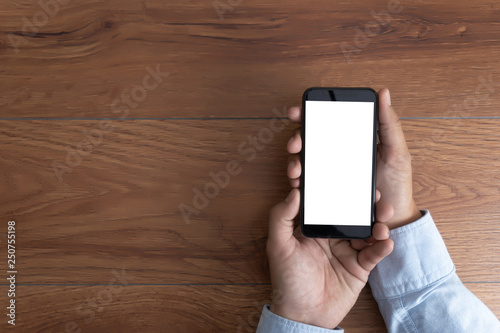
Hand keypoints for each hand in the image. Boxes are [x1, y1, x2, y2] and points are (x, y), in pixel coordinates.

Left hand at [267, 189, 393, 327]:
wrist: (304, 315)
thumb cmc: (287, 280)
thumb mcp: (278, 246)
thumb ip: (280, 218)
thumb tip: (294, 192)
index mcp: (313, 227)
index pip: (325, 202)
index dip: (333, 187)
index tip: (341, 174)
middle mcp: (332, 235)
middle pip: (352, 213)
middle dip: (364, 202)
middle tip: (373, 194)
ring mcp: (347, 250)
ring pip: (367, 230)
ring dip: (377, 222)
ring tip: (382, 218)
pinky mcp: (360, 266)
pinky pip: (374, 253)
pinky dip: (382, 246)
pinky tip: (385, 240)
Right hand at [287, 88, 420, 228]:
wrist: (394, 221)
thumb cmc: (398, 186)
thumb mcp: (398, 153)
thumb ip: (389, 125)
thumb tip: (383, 93)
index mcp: (353, 140)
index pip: (328, 122)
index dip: (309, 115)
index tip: (297, 112)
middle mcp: (339, 154)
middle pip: (311, 140)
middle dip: (297, 139)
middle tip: (295, 145)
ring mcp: (332, 172)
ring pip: (305, 161)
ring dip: (295, 162)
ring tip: (296, 170)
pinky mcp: (328, 191)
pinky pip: (308, 184)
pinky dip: (299, 182)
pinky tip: (298, 185)